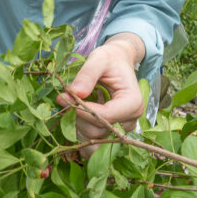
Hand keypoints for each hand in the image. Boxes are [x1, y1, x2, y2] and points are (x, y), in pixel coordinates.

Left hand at [56, 37, 145, 158]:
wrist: (117, 62)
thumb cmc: (110, 59)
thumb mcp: (99, 59)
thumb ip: (87, 74)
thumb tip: (74, 93)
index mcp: (133, 102)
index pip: (106, 116)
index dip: (82, 110)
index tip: (63, 98)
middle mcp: (130, 119)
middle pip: (98, 130)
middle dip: (77, 116)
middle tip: (63, 97)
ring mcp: (121, 127)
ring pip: (93, 137)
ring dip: (76, 122)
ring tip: (71, 101)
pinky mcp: (112, 130)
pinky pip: (92, 138)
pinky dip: (80, 127)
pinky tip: (75, 111)